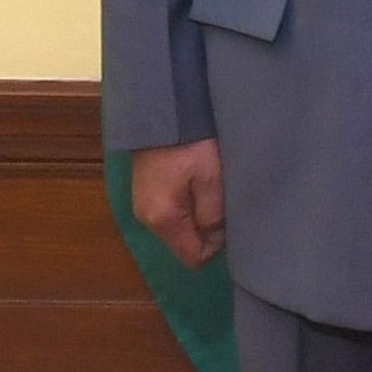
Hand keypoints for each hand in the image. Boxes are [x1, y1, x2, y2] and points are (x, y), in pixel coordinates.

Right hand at [128, 140, 224, 267]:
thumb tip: (215, 239)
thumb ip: (213, 215)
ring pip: (178, 230)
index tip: (228, 222)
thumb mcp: (211, 179)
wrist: (163, 114)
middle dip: (207, 233)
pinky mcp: (145, 194)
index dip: (215, 246)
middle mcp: (147, 219)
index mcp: (163, 219)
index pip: (193, 257)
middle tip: (222, 205)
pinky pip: (171, 215)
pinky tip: (196, 188)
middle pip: (184, 245)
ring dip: (197, 219)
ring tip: (211, 193)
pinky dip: (186, 209)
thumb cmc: (191, 145)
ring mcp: (143, 206)